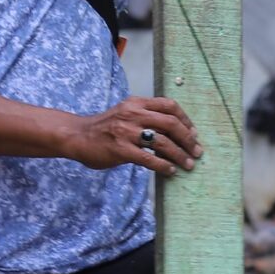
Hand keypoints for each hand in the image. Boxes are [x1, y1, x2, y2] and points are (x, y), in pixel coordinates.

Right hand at [68, 96, 202, 174]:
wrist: (77, 136)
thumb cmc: (105, 126)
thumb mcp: (126, 113)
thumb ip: (146, 117)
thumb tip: (174, 133)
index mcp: (136, 102)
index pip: (169, 105)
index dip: (186, 119)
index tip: (194, 133)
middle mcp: (133, 114)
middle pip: (170, 123)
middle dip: (188, 138)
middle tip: (197, 151)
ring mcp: (126, 131)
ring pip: (162, 141)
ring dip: (179, 154)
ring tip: (188, 165)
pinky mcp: (120, 149)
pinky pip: (148, 159)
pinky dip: (163, 166)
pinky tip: (170, 171)